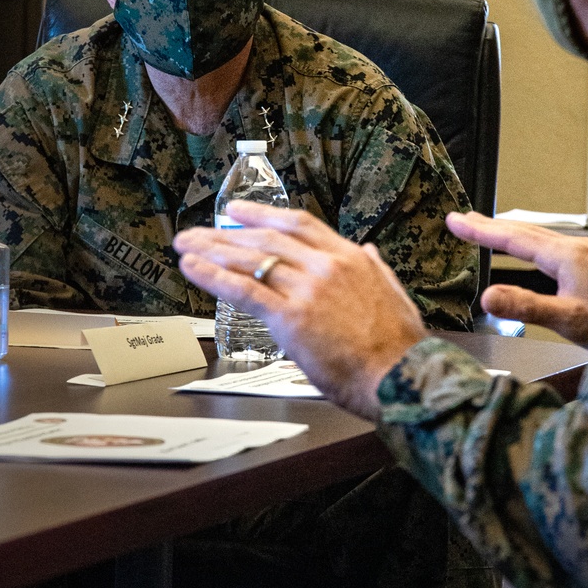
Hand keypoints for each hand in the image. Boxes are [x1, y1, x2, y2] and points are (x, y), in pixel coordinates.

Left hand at [173, 204, 425, 419]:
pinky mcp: (289, 318)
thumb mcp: (394, 294)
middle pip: (267, 239)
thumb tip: (368, 251)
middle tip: (199, 231)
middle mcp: (325, 267)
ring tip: (185, 244)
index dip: (264, 215)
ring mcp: (306, 290)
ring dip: (212, 249)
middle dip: (228, 232)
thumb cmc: (399, 347)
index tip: (239, 211)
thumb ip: (377, 269)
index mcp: (351, 259)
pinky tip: (192, 268)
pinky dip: (213, 276)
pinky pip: (243, 290)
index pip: (300, 224)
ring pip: (251, 260)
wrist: (402, 376)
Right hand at [446, 211, 587, 347]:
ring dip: (513, 233)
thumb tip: (487, 297)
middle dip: (492, 226)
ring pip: (543, 237)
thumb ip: (527, 307)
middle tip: (463, 220)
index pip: (514, 238)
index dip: (481, 230)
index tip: (453, 220)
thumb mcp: (569, 320)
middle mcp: (579, 247)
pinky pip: (556, 246)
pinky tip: (539, 254)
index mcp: (567, 256)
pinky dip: (534, 244)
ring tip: (492, 231)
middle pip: (527, 231)